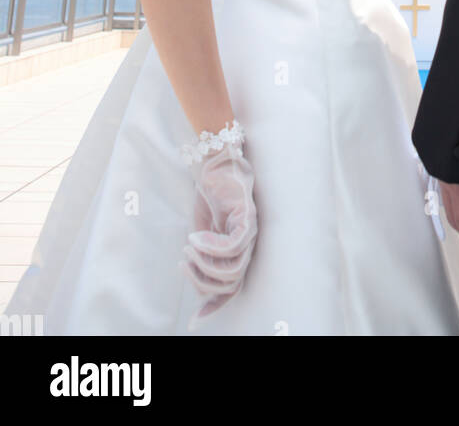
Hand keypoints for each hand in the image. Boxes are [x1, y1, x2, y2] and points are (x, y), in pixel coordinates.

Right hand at [181, 143, 257, 323]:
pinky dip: (210, 246)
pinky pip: (233, 246)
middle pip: (230, 283)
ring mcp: (250, 232)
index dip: (213, 307)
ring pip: (232, 270)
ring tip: (188, 248)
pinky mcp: (248, 218)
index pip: (231, 288)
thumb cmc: (209, 195)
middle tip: (184, 263)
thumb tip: (196, 282)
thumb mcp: (200, 232)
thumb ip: (201, 256)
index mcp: (236, 251)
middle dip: (201, 280)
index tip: (194, 321)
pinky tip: (194, 236)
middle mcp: (247, 245)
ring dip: (204, 264)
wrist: (215, 162)